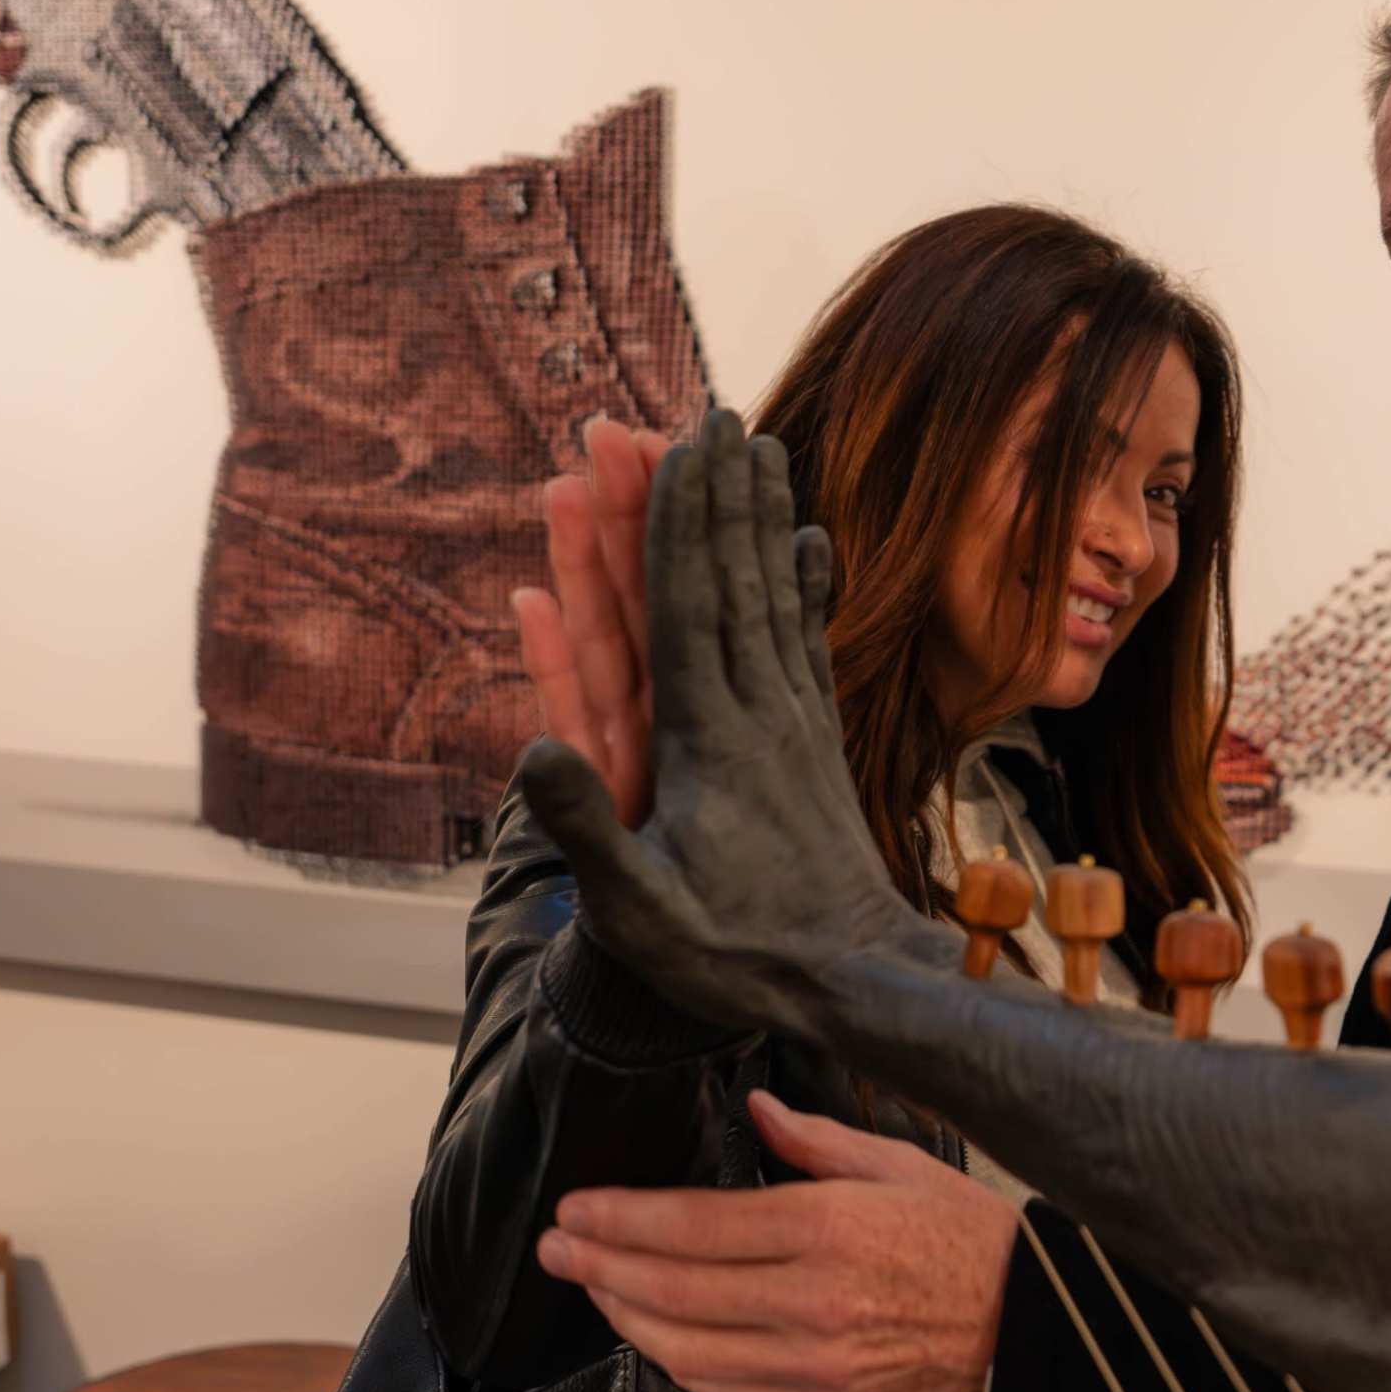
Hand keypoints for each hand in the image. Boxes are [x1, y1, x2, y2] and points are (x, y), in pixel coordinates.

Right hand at [512, 410, 937, 1041]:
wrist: (857, 980)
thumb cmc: (738, 956)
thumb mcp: (641, 910)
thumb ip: (587, 832)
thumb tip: (533, 748)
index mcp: (707, 738)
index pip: (686, 606)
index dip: (678, 522)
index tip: (676, 447)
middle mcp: (759, 711)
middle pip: (735, 577)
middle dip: (721, 492)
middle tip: (719, 411)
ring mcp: (797, 721)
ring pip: (776, 595)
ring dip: (764, 517)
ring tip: (764, 445)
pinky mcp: (820, 740)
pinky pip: (808, 639)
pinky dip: (805, 581)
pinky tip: (813, 541)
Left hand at [535, 1089, 1016, 1391]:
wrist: (1034, 1333)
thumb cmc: (973, 1240)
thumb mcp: (900, 1164)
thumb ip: (815, 1140)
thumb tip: (756, 1109)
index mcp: (830, 1228)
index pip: (696, 1226)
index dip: (622, 1220)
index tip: (576, 1210)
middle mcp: (814, 1299)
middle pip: (675, 1287)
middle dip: (600, 1266)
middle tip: (556, 1248)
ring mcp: (815, 1360)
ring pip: (687, 1348)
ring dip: (626, 1318)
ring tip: (592, 1289)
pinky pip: (726, 1391)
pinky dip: (676, 1365)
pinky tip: (653, 1337)